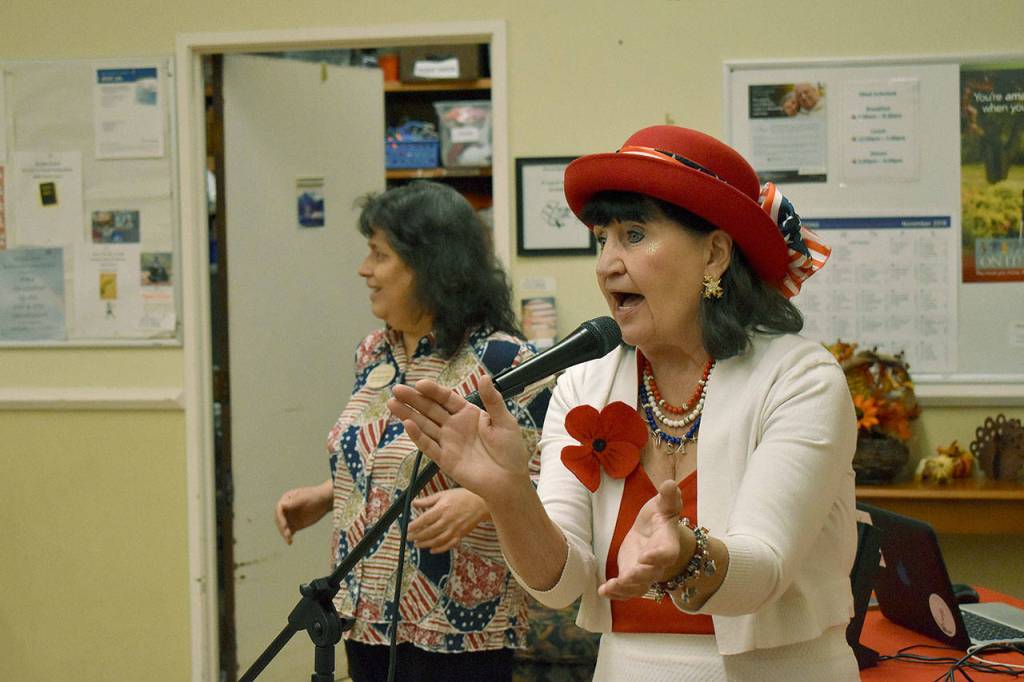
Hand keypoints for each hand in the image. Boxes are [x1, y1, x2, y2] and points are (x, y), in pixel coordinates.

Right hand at [274, 479, 331, 544]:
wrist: (324, 501)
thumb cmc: (315, 496)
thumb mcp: (305, 498)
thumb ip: (294, 502)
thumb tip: (283, 505)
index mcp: (286, 499)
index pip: (279, 509)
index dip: (280, 518)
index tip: (284, 525)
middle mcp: (285, 509)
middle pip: (279, 519)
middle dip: (282, 527)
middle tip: (287, 534)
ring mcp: (289, 517)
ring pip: (283, 527)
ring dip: (284, 533)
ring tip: (289, 540)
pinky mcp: (294, 525)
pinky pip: (289, 532)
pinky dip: (288, 537)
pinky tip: (290, 542)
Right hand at [388, 375, 531, 503]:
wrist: (509, 481)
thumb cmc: (510, 451)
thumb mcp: (504, 421)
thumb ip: (492, 400)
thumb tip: (484, 377)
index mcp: (469, 414)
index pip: (447, 398)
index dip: (433, 391)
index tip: (420, 384)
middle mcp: (455, 426)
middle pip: (430, 409)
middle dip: (414, 399)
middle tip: (397, 390)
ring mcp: (449, 442)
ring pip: (424, 425)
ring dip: (408, 414)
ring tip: (392, 403)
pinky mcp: (445, 459)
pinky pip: (428, 446)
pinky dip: (417, 436)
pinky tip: (407, 425)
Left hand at [407, 488, 488, 552]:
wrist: (480, 503)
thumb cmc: (462, 496)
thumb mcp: (443, 495)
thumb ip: (427, 501)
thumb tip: (414, 503)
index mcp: (442, 509)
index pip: (424, 519)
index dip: (414, 525)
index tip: (407, 528)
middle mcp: (447, 520)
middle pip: (429, 532)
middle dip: (417, 536)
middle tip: (409, 538)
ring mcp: (454, 529)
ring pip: (437, 540)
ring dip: (425, 544)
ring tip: (417, 544)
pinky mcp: (460, 535)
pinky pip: (448, 545)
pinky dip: (439, 549)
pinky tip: (432, 550)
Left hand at [598, 479, 693, 599]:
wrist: (654, 531)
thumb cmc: (661, 516)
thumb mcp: (664, 504)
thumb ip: (668, 497)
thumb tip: (670, 483)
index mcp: (668, 544)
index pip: (666, 553)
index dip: (658, 557)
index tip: (647, 557)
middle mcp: (658, 563)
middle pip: (652, 574)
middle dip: (640, 576)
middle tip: (628, 576)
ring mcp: (644, 572)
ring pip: (638, 587)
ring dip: (625, 588)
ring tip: (611, 587)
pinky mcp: (631, 576)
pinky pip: (625, 589)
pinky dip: (615, 592)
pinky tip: (602, 591)